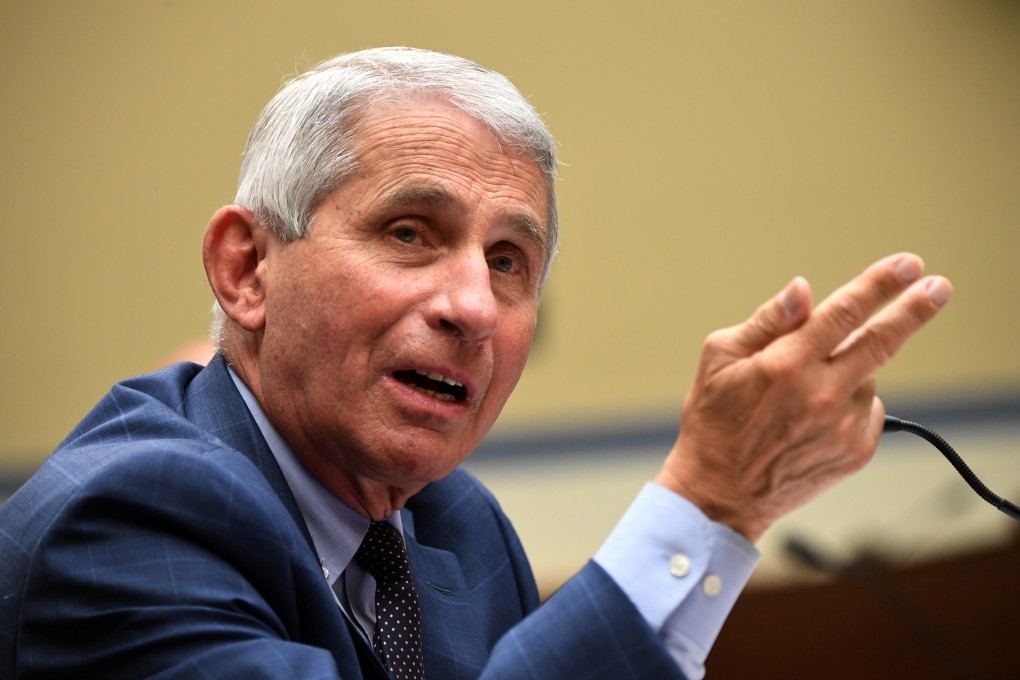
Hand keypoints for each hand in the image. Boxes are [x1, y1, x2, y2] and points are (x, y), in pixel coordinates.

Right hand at [655, 253, 951, 542]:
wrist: (720, 494)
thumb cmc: (713, 422)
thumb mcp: (719, 359)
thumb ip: (768, 321)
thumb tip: (804, 291)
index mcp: (786, 365)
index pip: (844, 312)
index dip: (880, 284)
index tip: (908, 265)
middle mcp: (821, 395)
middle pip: (882, 341)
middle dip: (914, 309)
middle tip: (938, 286)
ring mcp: (843, 426)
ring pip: (867, 376)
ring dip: (850, 368)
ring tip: (804, 393)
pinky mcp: (855, 452)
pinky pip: (868, 410)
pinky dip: (850, 402)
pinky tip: (815, 417)